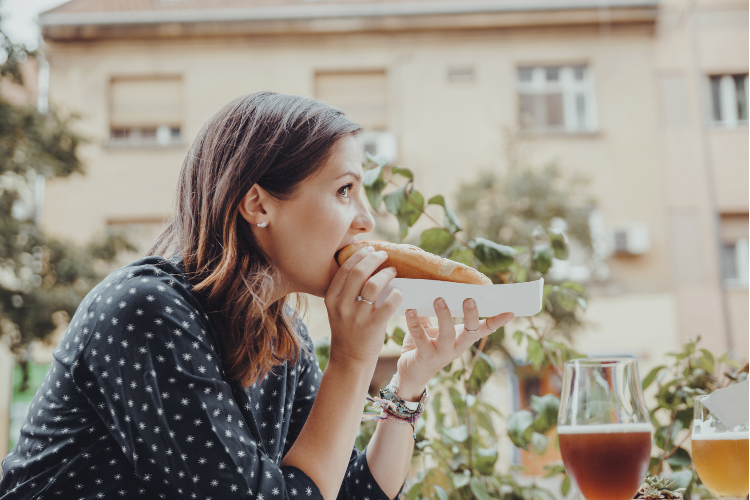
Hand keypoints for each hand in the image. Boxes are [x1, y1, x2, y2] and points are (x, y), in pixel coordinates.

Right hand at [325, 246, 402, 365]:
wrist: (349, 359)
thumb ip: (346, 290)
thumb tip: (364, 264)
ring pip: (374, 285)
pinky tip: (399, 291)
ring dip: (386, 274)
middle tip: (383, 255)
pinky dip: (396, 294)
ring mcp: (357, 316)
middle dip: (374, 258)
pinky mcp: (373, 326)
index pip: (345, 269)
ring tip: (393, 271)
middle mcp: (342, 305)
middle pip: (359, 272)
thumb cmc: (348, 330)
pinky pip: (388, 304)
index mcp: (332, 298)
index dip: (360, 255)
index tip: (370, 249)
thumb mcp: (338, 309)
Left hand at [395, 297, 514, 397]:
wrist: (411, 374)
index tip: (510, 311)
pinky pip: (420, 338)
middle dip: (471, 315)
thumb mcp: (432, 328)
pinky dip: (415, 323)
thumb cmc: (424, 345)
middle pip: (470, 332)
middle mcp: (456, 347)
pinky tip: (410, 311)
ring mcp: (442, 354)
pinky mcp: (425, 357)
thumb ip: (434, 312)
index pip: (484, 330)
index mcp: (462, 338)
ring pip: (447, 334)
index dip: (497, 321)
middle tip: (469, 298)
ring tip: (439, 299)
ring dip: (444, 316)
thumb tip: (434, 288)